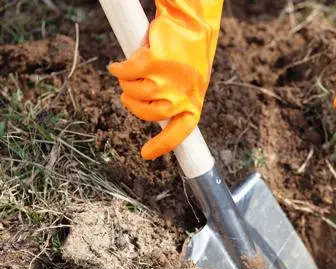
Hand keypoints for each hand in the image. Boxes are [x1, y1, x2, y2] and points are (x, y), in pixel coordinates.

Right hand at [108, 0, 222, 159]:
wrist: (190, 23)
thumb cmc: (189, 53)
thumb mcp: (190, 82)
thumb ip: (176, 100)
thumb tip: (156, 116)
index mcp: (193, 104)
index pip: (179, 133)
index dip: (162, 146)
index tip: (146, 155)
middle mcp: (182, 96)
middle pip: (148, 114)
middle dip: (133, 105)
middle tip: (129, 94)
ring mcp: (168, 80)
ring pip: (135, 92)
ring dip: (127, 84)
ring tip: (131, 73)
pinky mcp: (154, 62)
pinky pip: (127, 73)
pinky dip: (119, 69)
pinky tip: (118, 65)